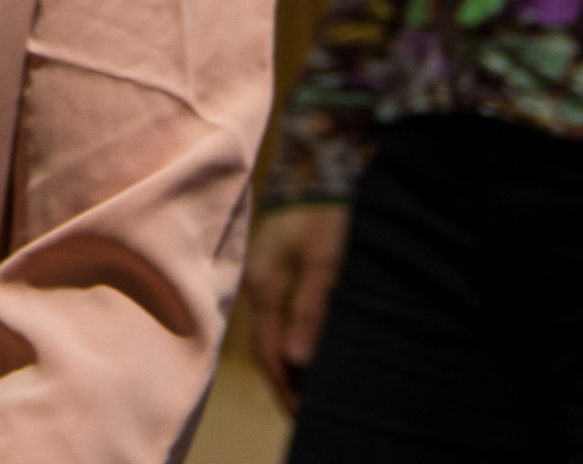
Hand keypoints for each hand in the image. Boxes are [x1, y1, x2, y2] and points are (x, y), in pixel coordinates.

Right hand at [243, 203, 349, 412]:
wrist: (316, 168)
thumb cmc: (323, 216)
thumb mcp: (324, 263)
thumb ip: (311, 311)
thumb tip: (297, 361)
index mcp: (264, 289)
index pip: (268, 353)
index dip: (285, 385)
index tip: (303, 414)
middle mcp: (257, 287)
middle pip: (266, 347)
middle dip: (285, 379)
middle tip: (308, 410)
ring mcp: (263, 277)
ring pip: (271, 331)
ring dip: (288, 359)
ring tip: (310, 386)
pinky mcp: (273, 269)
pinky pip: (278, 314)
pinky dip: (290, 337)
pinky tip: (306, 346)